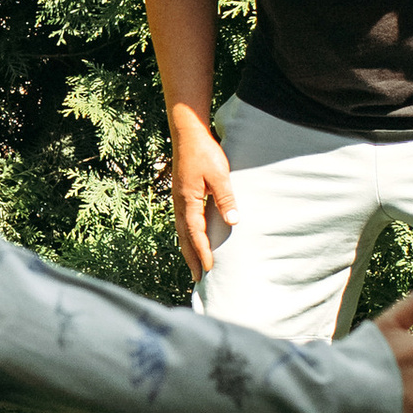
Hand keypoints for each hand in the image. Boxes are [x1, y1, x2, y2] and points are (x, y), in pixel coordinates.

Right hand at [167, 108, 237, 274]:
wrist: (187, 133)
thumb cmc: (204, 152)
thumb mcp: (219, 174)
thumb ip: (226, 198)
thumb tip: (233, 221)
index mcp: (188, 201)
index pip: (195, 234)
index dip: (202, 252)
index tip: (209, 269)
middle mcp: (180, 204)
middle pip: (184, 237)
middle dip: (191, 258)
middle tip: (198, 279)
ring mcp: (179, 200)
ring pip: (181, 231)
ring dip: (188, 249)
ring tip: (194, 265)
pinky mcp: (181, 195)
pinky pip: (183, 222)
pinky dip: (187, 236)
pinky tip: (192, 239)